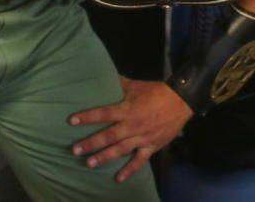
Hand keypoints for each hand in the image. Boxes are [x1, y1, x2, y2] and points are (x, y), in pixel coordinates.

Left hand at [70, 78, 193, 182]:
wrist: (182, 100)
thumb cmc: (157, 92)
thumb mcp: (137, 85)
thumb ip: (120, 84)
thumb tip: (104, 75)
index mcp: (128, 108)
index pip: (104, 113)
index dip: (88, 117)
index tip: (72, 121)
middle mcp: (133, 125)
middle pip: (109, 135)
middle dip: (91, 143)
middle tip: (75, 150)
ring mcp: (142, 138)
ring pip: (121, 149)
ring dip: (104, 157)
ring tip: (90, 163)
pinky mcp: (152, 146)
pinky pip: (139, 161)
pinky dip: (129, 170)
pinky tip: (118, 178)